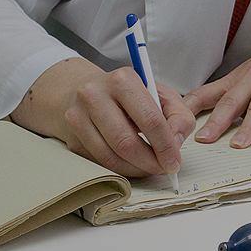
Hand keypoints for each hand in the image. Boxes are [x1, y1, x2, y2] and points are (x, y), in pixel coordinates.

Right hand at [11, 58, 194, 176]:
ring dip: (135, 169)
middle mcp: (95, 95)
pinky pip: (99, 162)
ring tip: (149, 167)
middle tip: (163, 169)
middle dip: (150, 162)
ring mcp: (78, 116)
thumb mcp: (160, 94)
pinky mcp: (72, 136)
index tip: (174, 162)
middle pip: (127, 142)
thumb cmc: (128, 94)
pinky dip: (120, 169)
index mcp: (123, 80)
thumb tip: (176, 143)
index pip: (150, 119)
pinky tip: (131, 164)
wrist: (83, 89)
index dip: (166, 146)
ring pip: (110, 157)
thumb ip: (178, 116)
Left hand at [183, 16, 250, 147]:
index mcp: (239, 78)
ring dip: (247, 127)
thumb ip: (235, 95)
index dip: (191, 108)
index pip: (208, 92)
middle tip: (203, 140)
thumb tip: (210, 122)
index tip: (176, 124)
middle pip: (231, 101)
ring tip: (237, 145)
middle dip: (216, 122)